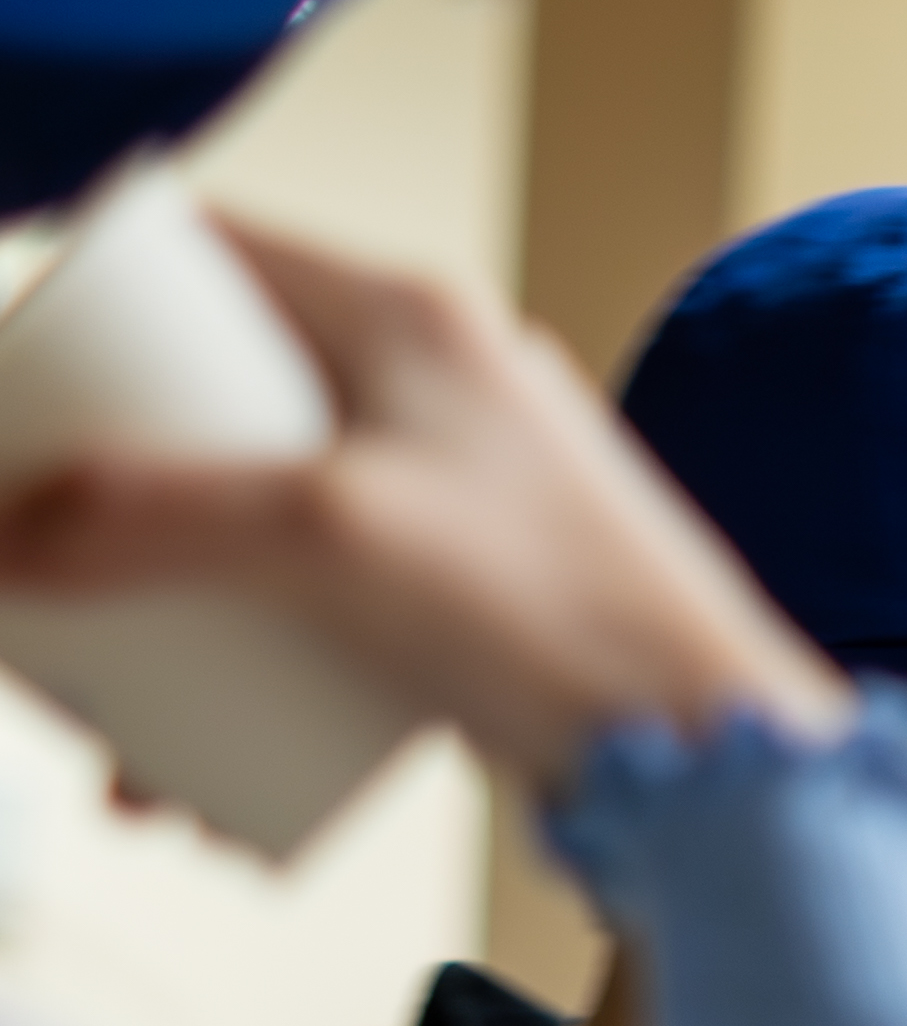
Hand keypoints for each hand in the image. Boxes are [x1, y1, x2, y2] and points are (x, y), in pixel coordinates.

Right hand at [0, 211, 839, 791]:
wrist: (717, 764)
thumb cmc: (566, 620)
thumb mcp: (330, 535)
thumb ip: (153, 516)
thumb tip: (3, 543)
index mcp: (410, 316)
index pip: (208, 250)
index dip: (96, 300)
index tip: (22, 384)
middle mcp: (436, 389)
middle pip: (212, 404)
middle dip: (106, 495)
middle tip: (36, 563)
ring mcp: (457, 501)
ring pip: (258, 528)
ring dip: (162, 612)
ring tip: (98, 715)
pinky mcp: (472, 607)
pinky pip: (319, 622)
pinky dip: (243, 685)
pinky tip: (186, 775)